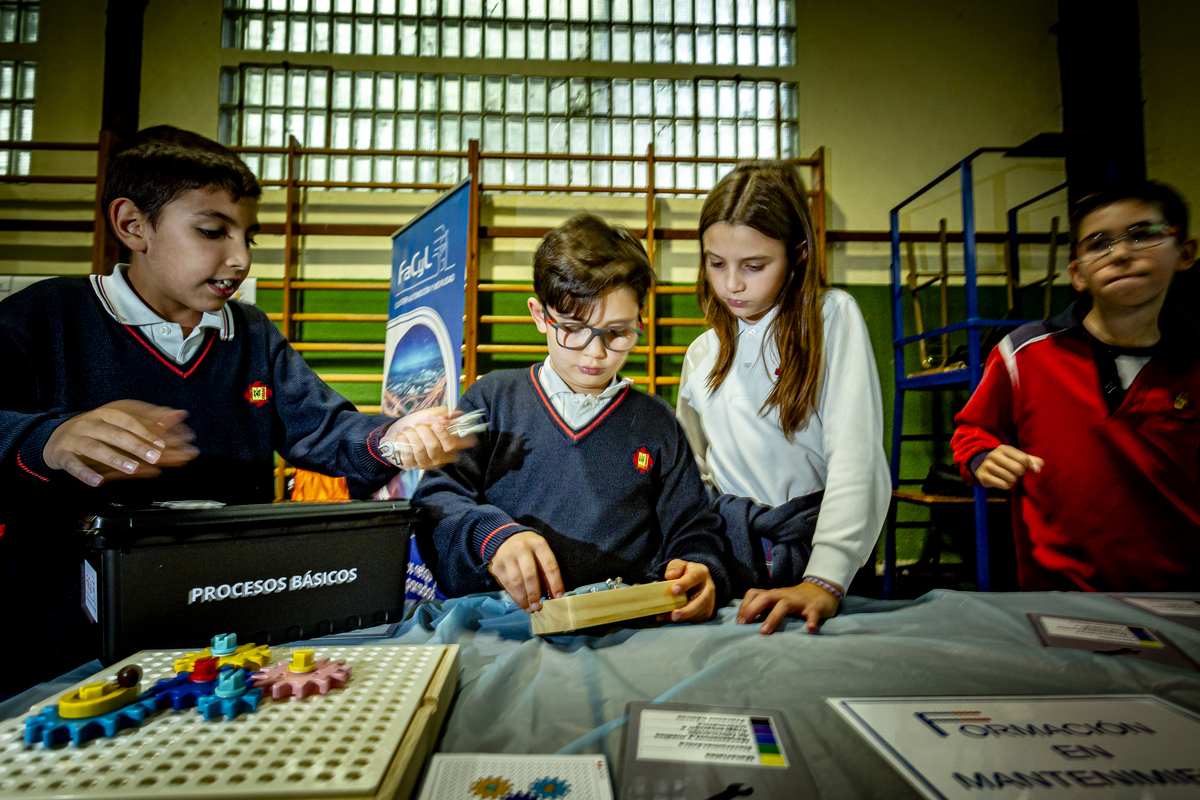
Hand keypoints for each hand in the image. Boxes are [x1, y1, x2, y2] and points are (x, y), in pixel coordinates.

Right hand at [43, 400, 196, 486]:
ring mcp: (75, 439)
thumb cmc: (94, 431)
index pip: (128, 421)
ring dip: (115, 458)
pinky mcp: (62, 455)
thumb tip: (179, 415)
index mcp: (105, 415)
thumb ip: (146, 422)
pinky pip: (73, 464)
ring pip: (95, 448)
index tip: (162, 443)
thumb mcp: (118, 423)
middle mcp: (90, 424)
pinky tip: (98, 482)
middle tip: (155, 456)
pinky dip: (85, 473)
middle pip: (114, 434)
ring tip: (133, 468)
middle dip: (136, 445)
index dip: (146, 431)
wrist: (54, 437)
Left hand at [383, 406, 476, 469]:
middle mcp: (440, 456)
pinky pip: (408, 453)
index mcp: (448, 443)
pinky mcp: (411, 466)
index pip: (457, 444)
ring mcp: (426, 463)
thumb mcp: (426, 414)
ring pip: (420, 449)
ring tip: (408, 430)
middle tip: (419, 425)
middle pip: (436, 446)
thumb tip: (446, 419)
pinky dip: (402, 440)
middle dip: (424, 431)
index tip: (438, 425)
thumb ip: (437, 414)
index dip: (449, 436)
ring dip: (411, 434)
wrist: (394, 433)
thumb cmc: (414, 424)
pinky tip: (401, 437)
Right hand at [488, 531, 564, 611]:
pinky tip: (521, 603)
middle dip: (535, 594)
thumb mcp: (541, 552)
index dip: (555, 583)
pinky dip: (515, 596)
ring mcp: (507, 557)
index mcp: (538, 544)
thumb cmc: (529, 549)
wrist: (504, 538)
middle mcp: (521, 549)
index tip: (558, 597)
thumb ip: (546, 571)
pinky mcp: (496, 566)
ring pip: (516, 582)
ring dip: (524, 599)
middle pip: (530, 575)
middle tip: (539, 607)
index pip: (549, 565)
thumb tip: (553, 595)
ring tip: (530, 608)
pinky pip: (506, 585)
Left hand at [659, 559, 715, 622]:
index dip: (684, 584)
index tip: (674, 590)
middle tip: (674, 614)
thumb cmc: (685, 573)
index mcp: (701, 573)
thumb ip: (674, 568)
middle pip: (702, 600)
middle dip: (688, 609)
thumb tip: (669, 576)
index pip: (694, 577)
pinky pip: (697, 619)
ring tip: (670, 618)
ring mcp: (710, 601)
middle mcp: (709, 588)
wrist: (696, 581)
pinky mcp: (707, 612)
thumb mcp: (679, 565)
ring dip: (685, 617)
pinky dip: (684, 621)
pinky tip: (671, 619)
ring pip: (700, 612)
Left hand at [738, 579, 841, 633]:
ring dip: (773, 618)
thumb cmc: (796, 599)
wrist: (823, 589)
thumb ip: (765, 606)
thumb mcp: (778, 599)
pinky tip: (810, 628)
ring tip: (764, 632)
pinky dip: (811, 620)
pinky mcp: (815, 607)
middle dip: (752, 610)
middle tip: (743, 625)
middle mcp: (784, 595)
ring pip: (784, 605)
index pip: (754, 594)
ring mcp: (799, 601)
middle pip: (765, 598)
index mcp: (774, 594)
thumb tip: (745, 620)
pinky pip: (813, 613)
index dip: (744, 606)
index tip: (738, 621)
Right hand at [974, 444, 1042, 489]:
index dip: (1030, 466)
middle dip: (1020, 474)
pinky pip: (1004, 485)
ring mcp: (987, 465)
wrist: (982, 467)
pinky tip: (1004, 482)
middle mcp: (994, 455)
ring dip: (1014, 481)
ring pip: (1011, 478)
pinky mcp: (984, 477)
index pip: (1024, 459)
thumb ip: (1031, 460)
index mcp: (1004, 448)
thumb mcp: (1016, 458)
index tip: (1032, 470)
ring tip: (1010, 478)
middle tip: (1016, 473)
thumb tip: (1040, 466)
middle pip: (1018, 469)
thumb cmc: (1005, 462)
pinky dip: (1007, 486)